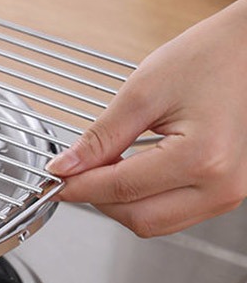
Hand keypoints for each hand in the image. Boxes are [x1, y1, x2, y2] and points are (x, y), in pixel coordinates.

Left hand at [46, 0, 246, 235]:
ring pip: (154, 223)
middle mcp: (221, 186)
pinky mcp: (226, 194)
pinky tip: (129, 172)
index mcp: (201, 157)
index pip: (120, 189)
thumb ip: (100, 137)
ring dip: (120, 203)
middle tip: (76, 171)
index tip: (53, 179)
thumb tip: (66, 167)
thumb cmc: (209, 58)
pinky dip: (143, 200)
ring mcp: (228, 195)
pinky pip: (173, 214)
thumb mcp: (143, 93)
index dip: (78, 186)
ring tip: (103, 167)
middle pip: (137, 219)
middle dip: (98, 199)